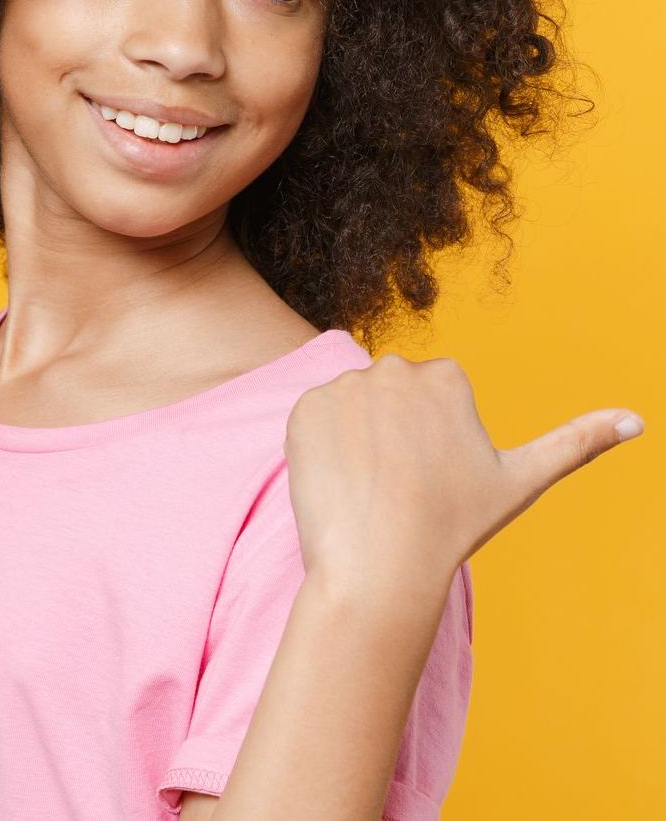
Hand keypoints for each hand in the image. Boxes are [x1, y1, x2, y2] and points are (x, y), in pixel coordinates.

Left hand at [283, 353, 644, 592]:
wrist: (380, 568)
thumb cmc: (455, 527)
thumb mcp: (521, 482)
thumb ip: (577, 442)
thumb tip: (638, 419)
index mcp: (447, 375)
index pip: (432, 396)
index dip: (431, 443)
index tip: (434, 479)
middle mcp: (394, 367)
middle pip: (390, 398)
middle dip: (394, 435)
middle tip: (400, 488)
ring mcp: (345, 386)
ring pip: (353, 409)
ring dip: (358, 440)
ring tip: (370, 489)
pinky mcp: (303, 408)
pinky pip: (315, 421)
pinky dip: (322, 448)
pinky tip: (338, 482)